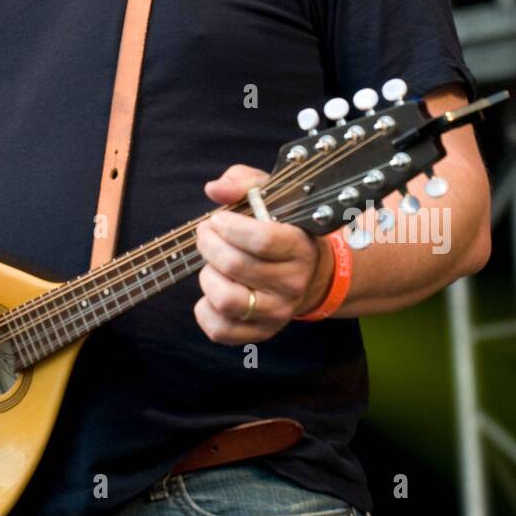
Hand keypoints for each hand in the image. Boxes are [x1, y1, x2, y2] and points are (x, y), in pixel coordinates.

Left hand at [193, 165, 332, 343]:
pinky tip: (214, 289)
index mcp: (299, 247)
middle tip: (207, 234)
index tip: (219, 219)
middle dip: (209, 244)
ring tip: (213, 264)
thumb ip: (242, 182)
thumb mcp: (269, 195)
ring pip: (226, 300)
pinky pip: (221, 330)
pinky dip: (205, 310)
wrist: (309, 273)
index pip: (261, 240)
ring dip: (208, 276)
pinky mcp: (261, 333)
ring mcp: (278, 313)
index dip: (230, 227)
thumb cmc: (280, 227)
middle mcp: (292, 284)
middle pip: (235, 266)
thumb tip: (215, 189)